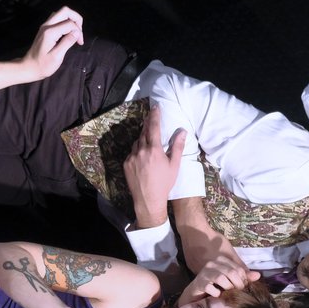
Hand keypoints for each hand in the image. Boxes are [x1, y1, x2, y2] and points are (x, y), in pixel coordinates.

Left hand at [19, 6, 84, 80]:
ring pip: (61, 13)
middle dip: (76, 19)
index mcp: (50, 32)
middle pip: (65, 11)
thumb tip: (77, 32)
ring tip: (75, 33)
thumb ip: (67, 42)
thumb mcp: (57, 57)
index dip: (78, 31)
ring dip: (71, 20)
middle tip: (79, 32)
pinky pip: (58, 19)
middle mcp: (47, 25)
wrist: (29, 67)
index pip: (70, 23)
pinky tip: (68, 33)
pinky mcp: (45, 29)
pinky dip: (66, 23)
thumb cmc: (43, 65)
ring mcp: (45, 26)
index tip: (80, 43)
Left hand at [124, 104, 185, 228]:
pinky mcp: (126, 163)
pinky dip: (137, 150)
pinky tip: (142, 155)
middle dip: (147, 123)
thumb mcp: (174, 165)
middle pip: (144, 132)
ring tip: (148, 138)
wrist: (148, 199)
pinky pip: (132, 152)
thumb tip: (182, 131)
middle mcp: (141, 151)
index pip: (154, 127)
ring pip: (137, 142)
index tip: (155, 107)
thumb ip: (177, 146)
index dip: (155, 115)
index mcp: (154, 150)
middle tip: (150, 116)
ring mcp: (131, 157)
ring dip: (142, 138)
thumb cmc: (164, 183)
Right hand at [177, 254, 259, 304]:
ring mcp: (205, 272)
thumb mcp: (230, 280)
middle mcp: (212, 263)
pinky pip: (210, 287)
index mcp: (222, 260)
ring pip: (221, 278)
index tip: (244, 288)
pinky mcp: (199, 282)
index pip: (239, 268)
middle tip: (239, 293)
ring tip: (229, 295)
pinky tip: (218, 295)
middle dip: (238, 285)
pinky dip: (216, 293)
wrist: (196, 292)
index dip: (244, 280)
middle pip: (231, 273)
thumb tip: (257, 276)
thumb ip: (243, 277)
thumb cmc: (215, 285)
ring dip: (228, 288)